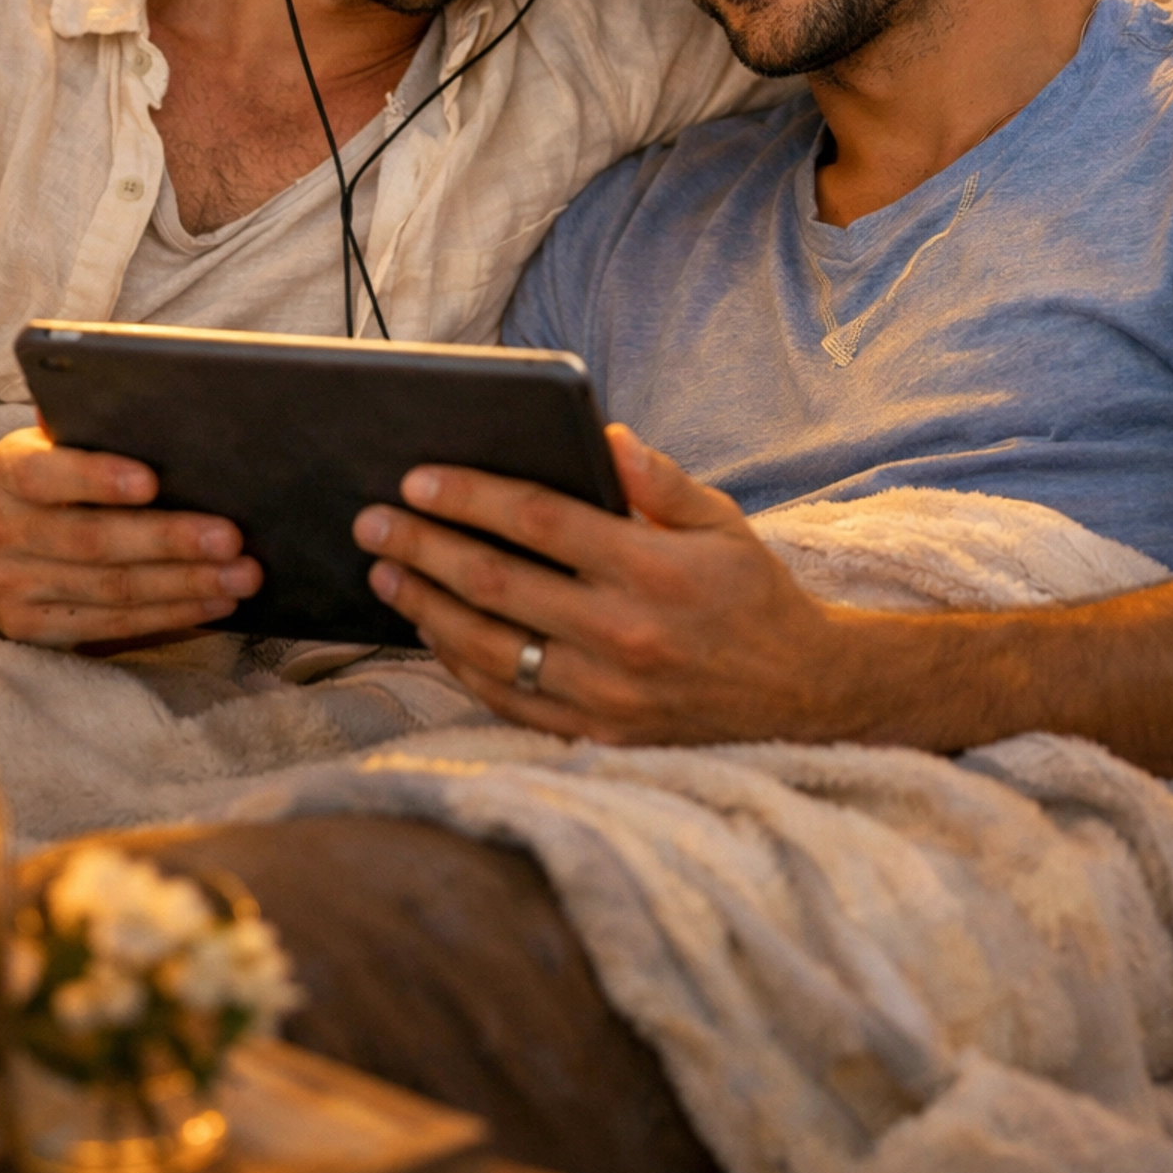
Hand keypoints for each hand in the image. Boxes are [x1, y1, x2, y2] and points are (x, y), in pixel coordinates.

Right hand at [0, 425, 261, 646]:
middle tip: (231, 537)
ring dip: (185, 584)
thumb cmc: (63, 479)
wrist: (7, 541)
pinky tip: (213, 602)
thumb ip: (99, 431)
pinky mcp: (28, 627)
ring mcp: (9, 584)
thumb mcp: (65, 446)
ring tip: (241, 576)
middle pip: (92, 540)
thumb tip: (171, 412)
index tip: (152, 482)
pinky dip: (170, 614)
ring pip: (111, 588)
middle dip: (169, 539)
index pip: (45, 473)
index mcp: (7, 469)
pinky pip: (111, 624)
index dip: (97, 478)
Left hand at [351, 424, 846, 743]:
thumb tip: (603, 436)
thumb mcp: (722, 522)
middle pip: (496, 582)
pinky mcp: (596, 735)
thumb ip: (660, 480)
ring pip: (489, 647)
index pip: (538, 521)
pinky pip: (508, 699)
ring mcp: (605, 693)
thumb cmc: (752, 595)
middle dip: (422, 546)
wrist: (801, 696)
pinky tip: (432, 631)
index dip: (470, 496)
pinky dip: (460, 664)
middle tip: (372, 521)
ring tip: (385, 574)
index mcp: (652, 570)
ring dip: (426, 606)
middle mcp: (623, 634)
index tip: (417, 478)